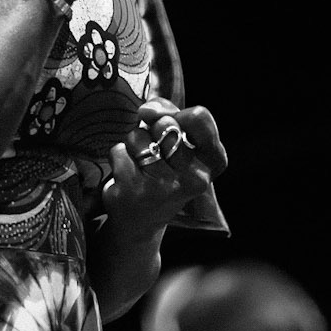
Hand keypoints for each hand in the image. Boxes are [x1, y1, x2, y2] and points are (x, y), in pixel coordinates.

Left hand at [102, 102, 226, 237]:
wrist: (141, 219)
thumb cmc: (163, 171)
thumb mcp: (179, 143)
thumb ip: (171, 114)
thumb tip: (147, 111)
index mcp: (212, 164)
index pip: (199, 117)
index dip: (179, 114)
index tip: (174, 125)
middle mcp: (194, 178)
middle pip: (165, 124)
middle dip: (153, 131)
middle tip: (156, 153)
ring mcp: (163, 186)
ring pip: (138, 136)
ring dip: (134, 145)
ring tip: (141, 166)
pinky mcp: (134, 191)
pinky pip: (119, 151)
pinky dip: (119, 157)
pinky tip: (126, 177)